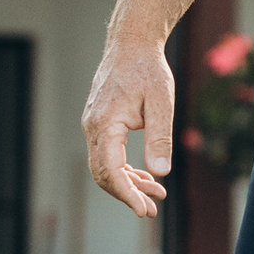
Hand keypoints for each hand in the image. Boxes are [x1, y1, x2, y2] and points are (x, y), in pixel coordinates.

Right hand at [83, 36, 174, 215]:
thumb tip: (160, 173)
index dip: (126, 193)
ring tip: (155, 195)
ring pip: (105, 165)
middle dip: (127, 194)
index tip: (143, 210)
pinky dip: (124, 168)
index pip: (110, 170)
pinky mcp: (101, 123)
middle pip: (103, 173)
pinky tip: (145, 175)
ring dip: (128, 183)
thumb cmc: (148, 69)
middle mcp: (93, 127)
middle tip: (151, 210)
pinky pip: (108, 153)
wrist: (132, 43)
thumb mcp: (161, 102)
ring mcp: (94, 125)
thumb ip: (159, 137)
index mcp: (105, 123)